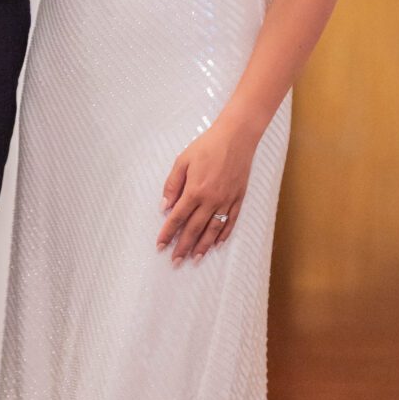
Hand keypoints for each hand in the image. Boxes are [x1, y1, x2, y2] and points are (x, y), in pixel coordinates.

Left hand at [157, 120, 255, 264]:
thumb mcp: (183, 160)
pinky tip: (216, 244)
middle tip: (175, 261)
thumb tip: (165, 206)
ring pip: (213, 230)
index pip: (178, 217)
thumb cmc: (207, 146)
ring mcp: (226, 201)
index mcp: (195, 190)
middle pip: (194, 229)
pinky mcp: (238, 199)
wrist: (236, 137)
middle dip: (183, 247)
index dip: (168, 233)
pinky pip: (230, 222)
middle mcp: (211, 199)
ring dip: (203, 246)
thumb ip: (173, 184)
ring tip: (195, 259)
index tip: (160, 246)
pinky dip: (223, 235)